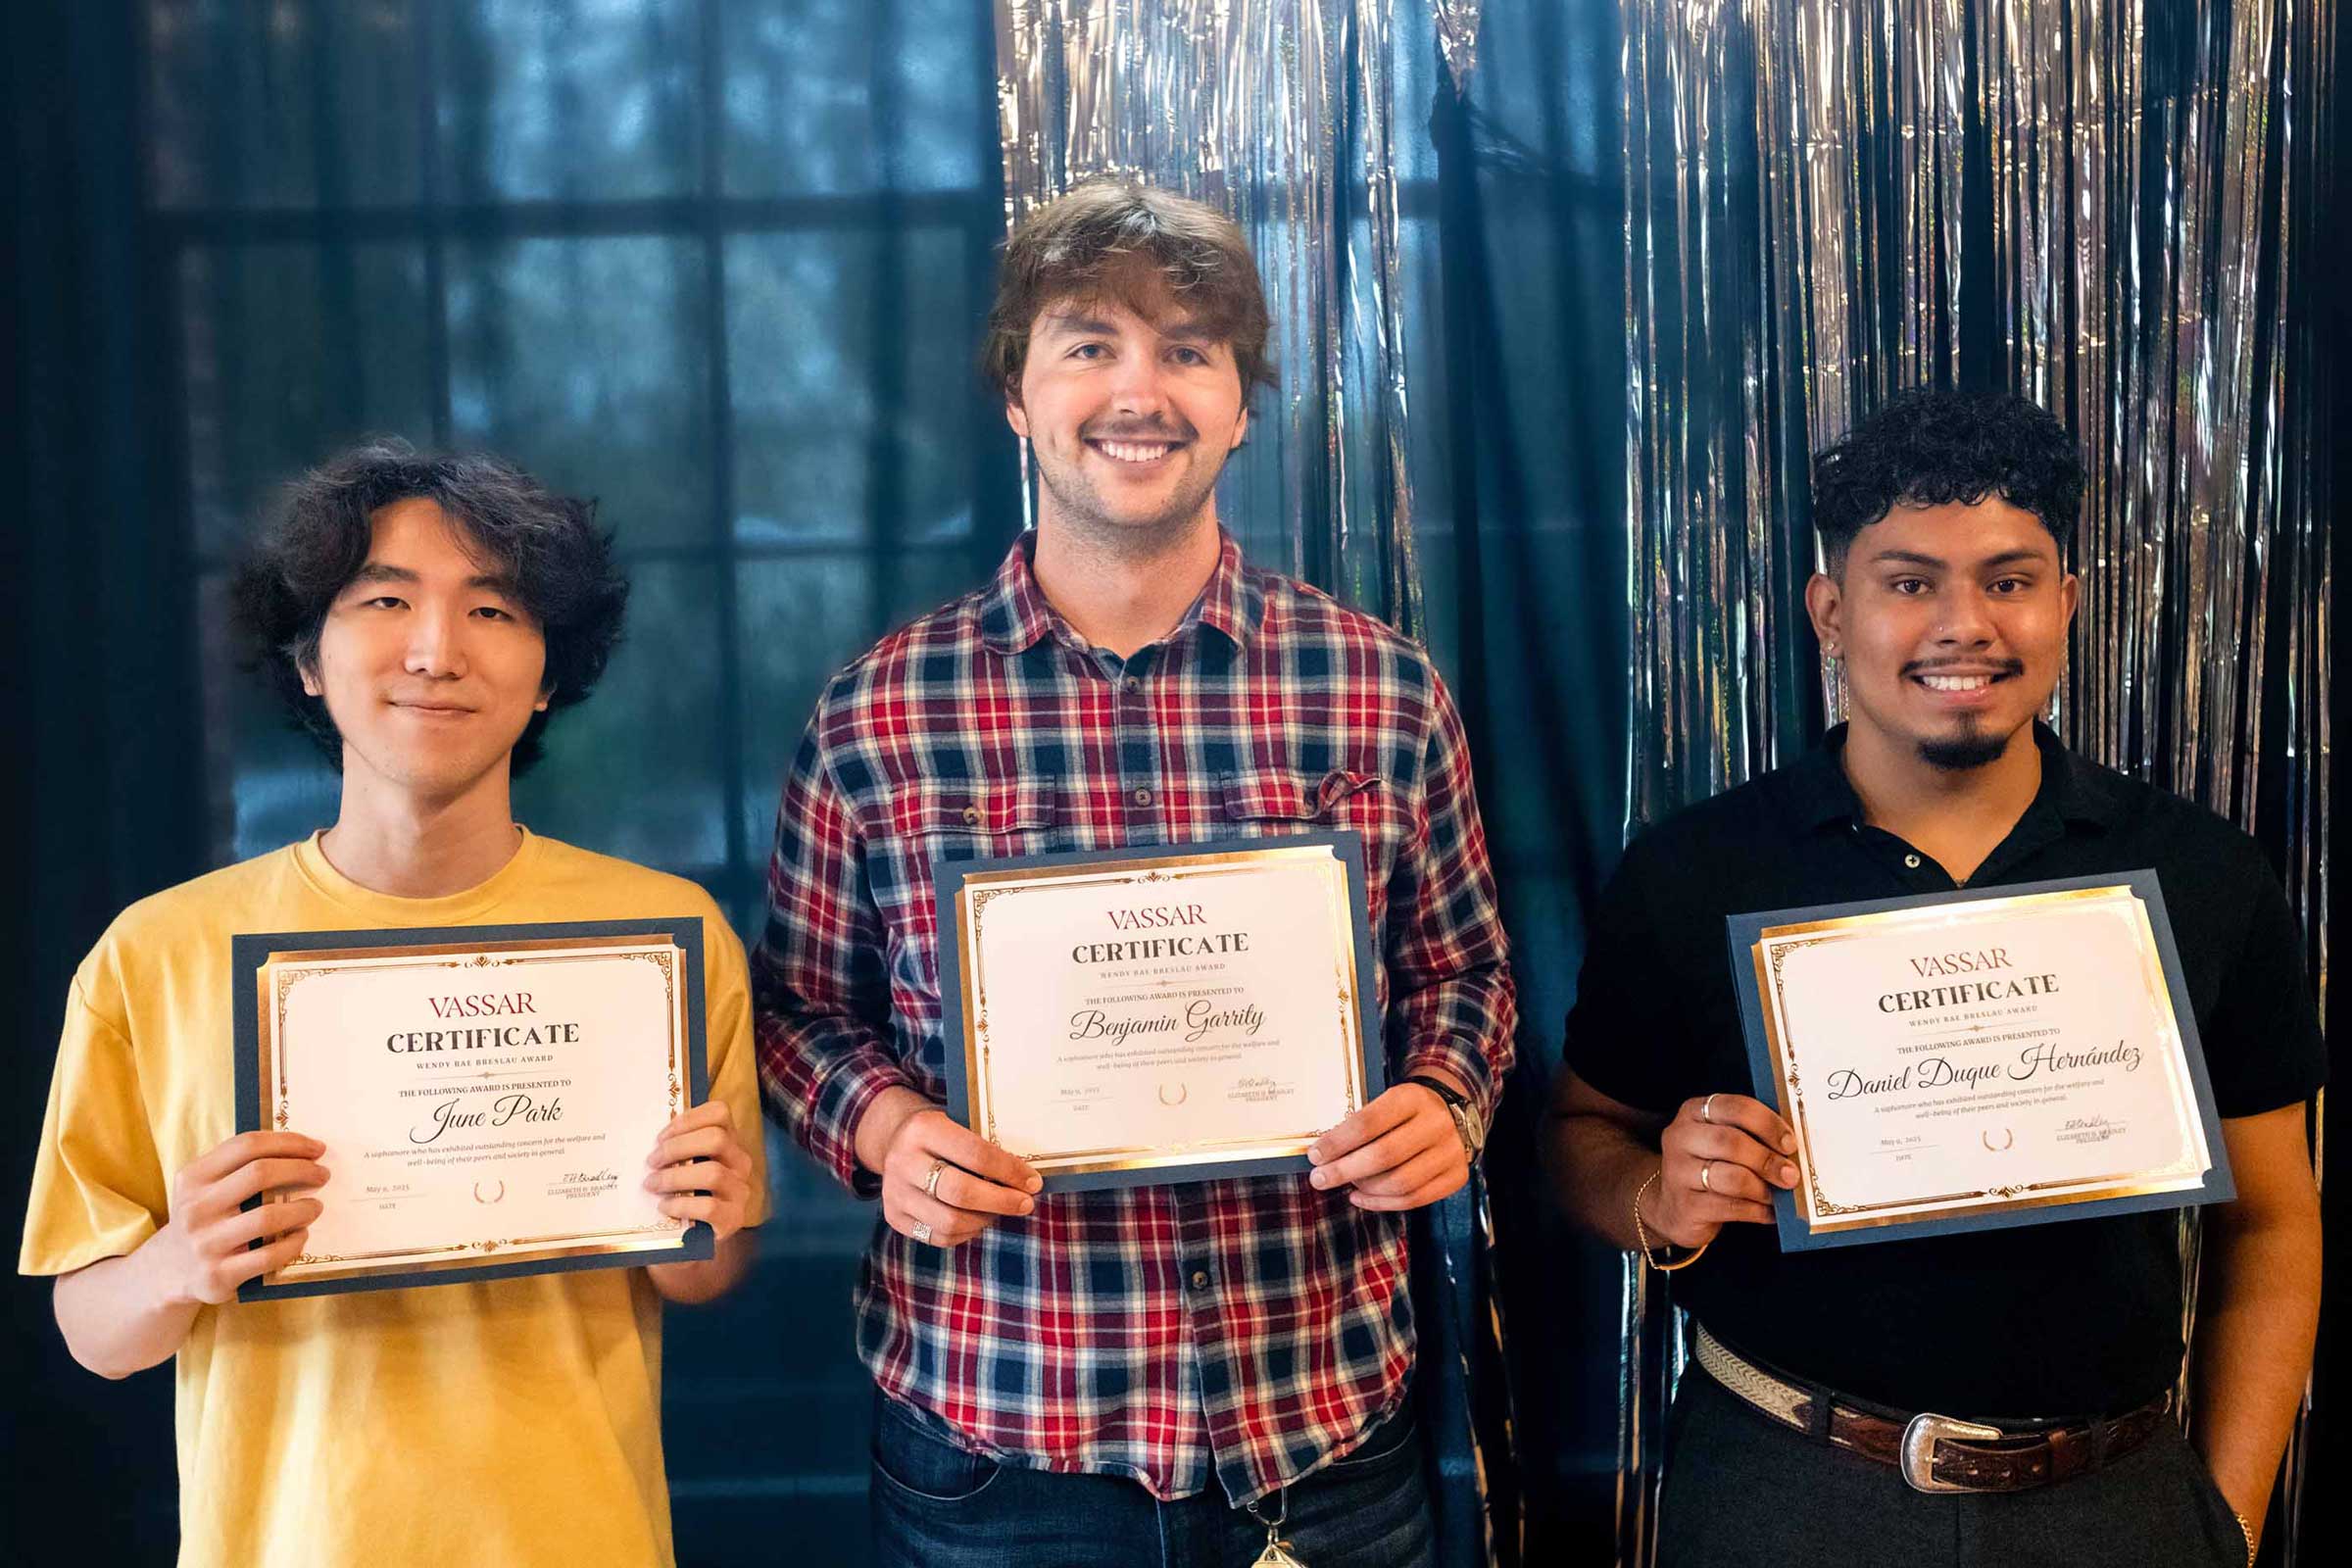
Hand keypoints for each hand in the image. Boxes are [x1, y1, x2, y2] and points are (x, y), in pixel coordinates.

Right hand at [151, 1131, 329, 1304]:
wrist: (167, 1271)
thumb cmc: (204, 1218)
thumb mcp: (204, 1187)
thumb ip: (239, 1166)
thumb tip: (302, 1150)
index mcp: (193, 1177)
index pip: (247, 1145)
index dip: (288, 1142)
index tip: (317, 1148)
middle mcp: (195, 1208)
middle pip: (260, 1173)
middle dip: (302, 1170)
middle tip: (322, 1174)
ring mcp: (205, 1244)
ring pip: (268, 1216)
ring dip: (303, 1208)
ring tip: (316, 1206)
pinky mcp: (218, 1275)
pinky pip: (269, 1255)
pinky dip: (294, 1243)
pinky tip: (302, 1235)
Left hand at [644, 1101, 757, 1245]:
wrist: (695, 1240)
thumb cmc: (684, 1194)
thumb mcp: (684, 1165)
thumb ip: (677, 1149)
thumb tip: (649, 1139)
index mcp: (729, 1142)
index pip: (720, 1113)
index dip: (688, 1119)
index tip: (661, 1136)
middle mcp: (740, 1163)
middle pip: (716, 1139)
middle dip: (678, 1147)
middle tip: (652, 1161)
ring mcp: (740, 1192)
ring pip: (713, 1173)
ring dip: (675, 1177)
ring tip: (652, 1184)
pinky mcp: (733, 1219)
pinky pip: (709, 1207)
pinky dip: (681, 1204)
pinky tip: (664, 1207)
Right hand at [874, 1103, 1039, 1248]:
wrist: (893, 1141)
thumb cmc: (941, 1133)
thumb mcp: (956, 1123)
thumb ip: (983, 1145)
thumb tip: (1026, 1178)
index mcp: (923, 1128)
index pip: (975, 1154)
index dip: (1009, 1171)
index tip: (1033, 1182)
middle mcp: (903, 1161)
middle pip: (960, 1192)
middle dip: (1001, 1201)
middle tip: (1025, 1203)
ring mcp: (895, 1192)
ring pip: (949, 1221)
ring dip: (984, 1220)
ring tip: (999, 1211)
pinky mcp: (894, 1217)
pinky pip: (938, 1237)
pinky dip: (966, 1233)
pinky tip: (978, 1220)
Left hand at [1306, 1082, 1467, 1211]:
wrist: (1455, 1114)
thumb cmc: (1407, 1111)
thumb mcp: (1388, 1102)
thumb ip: (1361, 1123)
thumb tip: (1323, 1153)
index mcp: (1412, 1098)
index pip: (1368, 1123)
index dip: (1337, 1142)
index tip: (1315, 1155)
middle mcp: (1435, 1124)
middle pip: (1384, 1156)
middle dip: (1344, 1170)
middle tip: (1319, 1179)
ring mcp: (1450, 1152)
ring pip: (1400, 1182)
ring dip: (1365, 1189)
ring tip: (1346, 1185)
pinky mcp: (1457, 1176)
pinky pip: (1415, 1199)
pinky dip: (1382, 1203)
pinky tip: (1360, 1197)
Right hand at [1645, 1092, 1798, 1248]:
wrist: (1674, 1206)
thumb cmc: (1710, 1166)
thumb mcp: (1723, 1140)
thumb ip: (1752, 1136)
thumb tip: (1794, 1149)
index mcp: (1695, 1112)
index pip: (1735, 1108)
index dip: (1768, 1124)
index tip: (1790, 1143)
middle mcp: (1680, 1137)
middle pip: (1730, 1142)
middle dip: (1767, 1159)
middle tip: (1790, 1174)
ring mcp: (1678, 1172)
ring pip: (1731, 1177)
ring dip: (1763, 1188)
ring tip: (1777, 1194)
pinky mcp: (1685, 1205)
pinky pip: (1730, 1207)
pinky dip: (1757, 1211)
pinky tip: (1768, 1212)